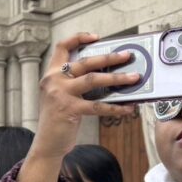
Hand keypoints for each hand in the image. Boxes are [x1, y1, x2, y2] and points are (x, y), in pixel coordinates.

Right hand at [20, 33, 140, 181]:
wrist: (46, 144)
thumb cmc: (58, 119)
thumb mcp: (61, 95)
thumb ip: (75, 83)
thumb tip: (107, 74)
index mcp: (51, 73)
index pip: (62, 47)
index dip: (79, 38)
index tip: (97, 37)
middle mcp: (53, 80)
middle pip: (85, 61)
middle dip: (110, 57)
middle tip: (128, 56)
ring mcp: (60, 94)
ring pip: (93, 79)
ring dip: (117, 78)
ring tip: (135, 78)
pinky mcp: (69, 109)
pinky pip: (98, 105)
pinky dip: (116, 107)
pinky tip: (128, 108)